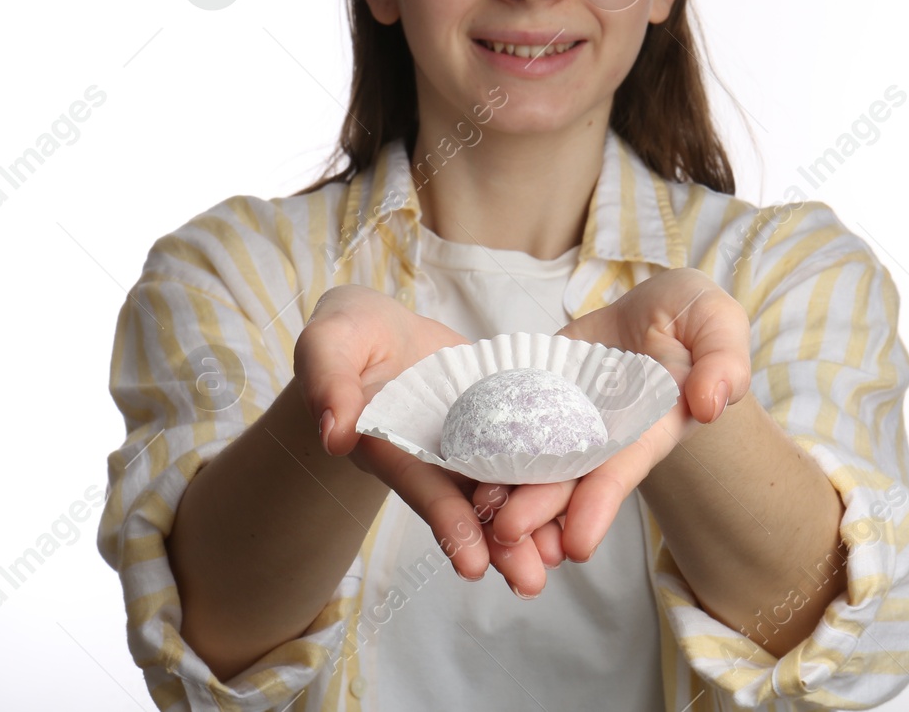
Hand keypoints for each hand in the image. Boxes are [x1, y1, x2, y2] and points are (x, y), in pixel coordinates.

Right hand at [293, 285, 566, 591]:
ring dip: (529, 526)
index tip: (470, 562)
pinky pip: (524, 446)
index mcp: (387, 444)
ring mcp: (464, 440)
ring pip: (500, 486)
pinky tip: (581, 500)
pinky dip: (548, 474)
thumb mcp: (327, 344)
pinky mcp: (495, 418)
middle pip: (465, 503)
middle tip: (529, 582)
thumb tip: (335, 433)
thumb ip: (328, 382)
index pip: (418, 486)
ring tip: (559, 558)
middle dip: (497, 544)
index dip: (445, 521)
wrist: (379, 328)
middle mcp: (429, 455)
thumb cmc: (344, 334)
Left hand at [471, 268, 751, 579]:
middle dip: (542, 508)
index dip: (601, 502)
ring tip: (478, 515)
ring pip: (536, 463)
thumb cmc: (691, 317)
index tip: (578, 543)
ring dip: (509, 494)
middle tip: (507, 534)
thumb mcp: (717, 320)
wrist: (649, 309)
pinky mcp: (536, 398)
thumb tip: (711, 402)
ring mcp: (568, 421)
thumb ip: (724, 359)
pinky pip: (509, 426)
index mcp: (653, 424)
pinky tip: (460, 467)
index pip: (625, 467)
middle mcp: (606, 435)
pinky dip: (487, 450)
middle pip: (572, 478)